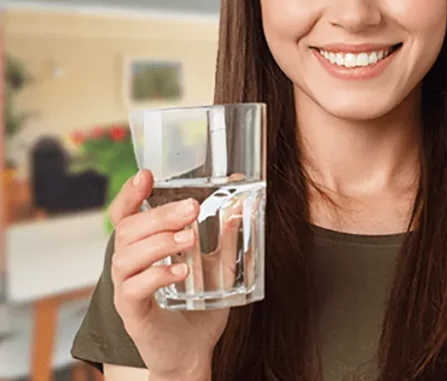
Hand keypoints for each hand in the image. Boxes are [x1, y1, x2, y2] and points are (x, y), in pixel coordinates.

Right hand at [108, 169, 240, 378]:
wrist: (193, 353)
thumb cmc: (198, 307)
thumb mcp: (218, 268)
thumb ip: (225, 240)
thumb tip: (240, 206)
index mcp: (143, 249)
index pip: (125, 216)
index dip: (130, 194)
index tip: (146, 175)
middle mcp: (129, 266)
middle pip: (127, 230)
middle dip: (158, 215)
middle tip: (190, 208)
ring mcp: (127, 290)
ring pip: (124, 258)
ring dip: (158, 243)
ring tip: (188, 239)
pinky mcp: (133, 314)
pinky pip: (133, 290)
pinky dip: (156, 276)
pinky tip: (180, 271)